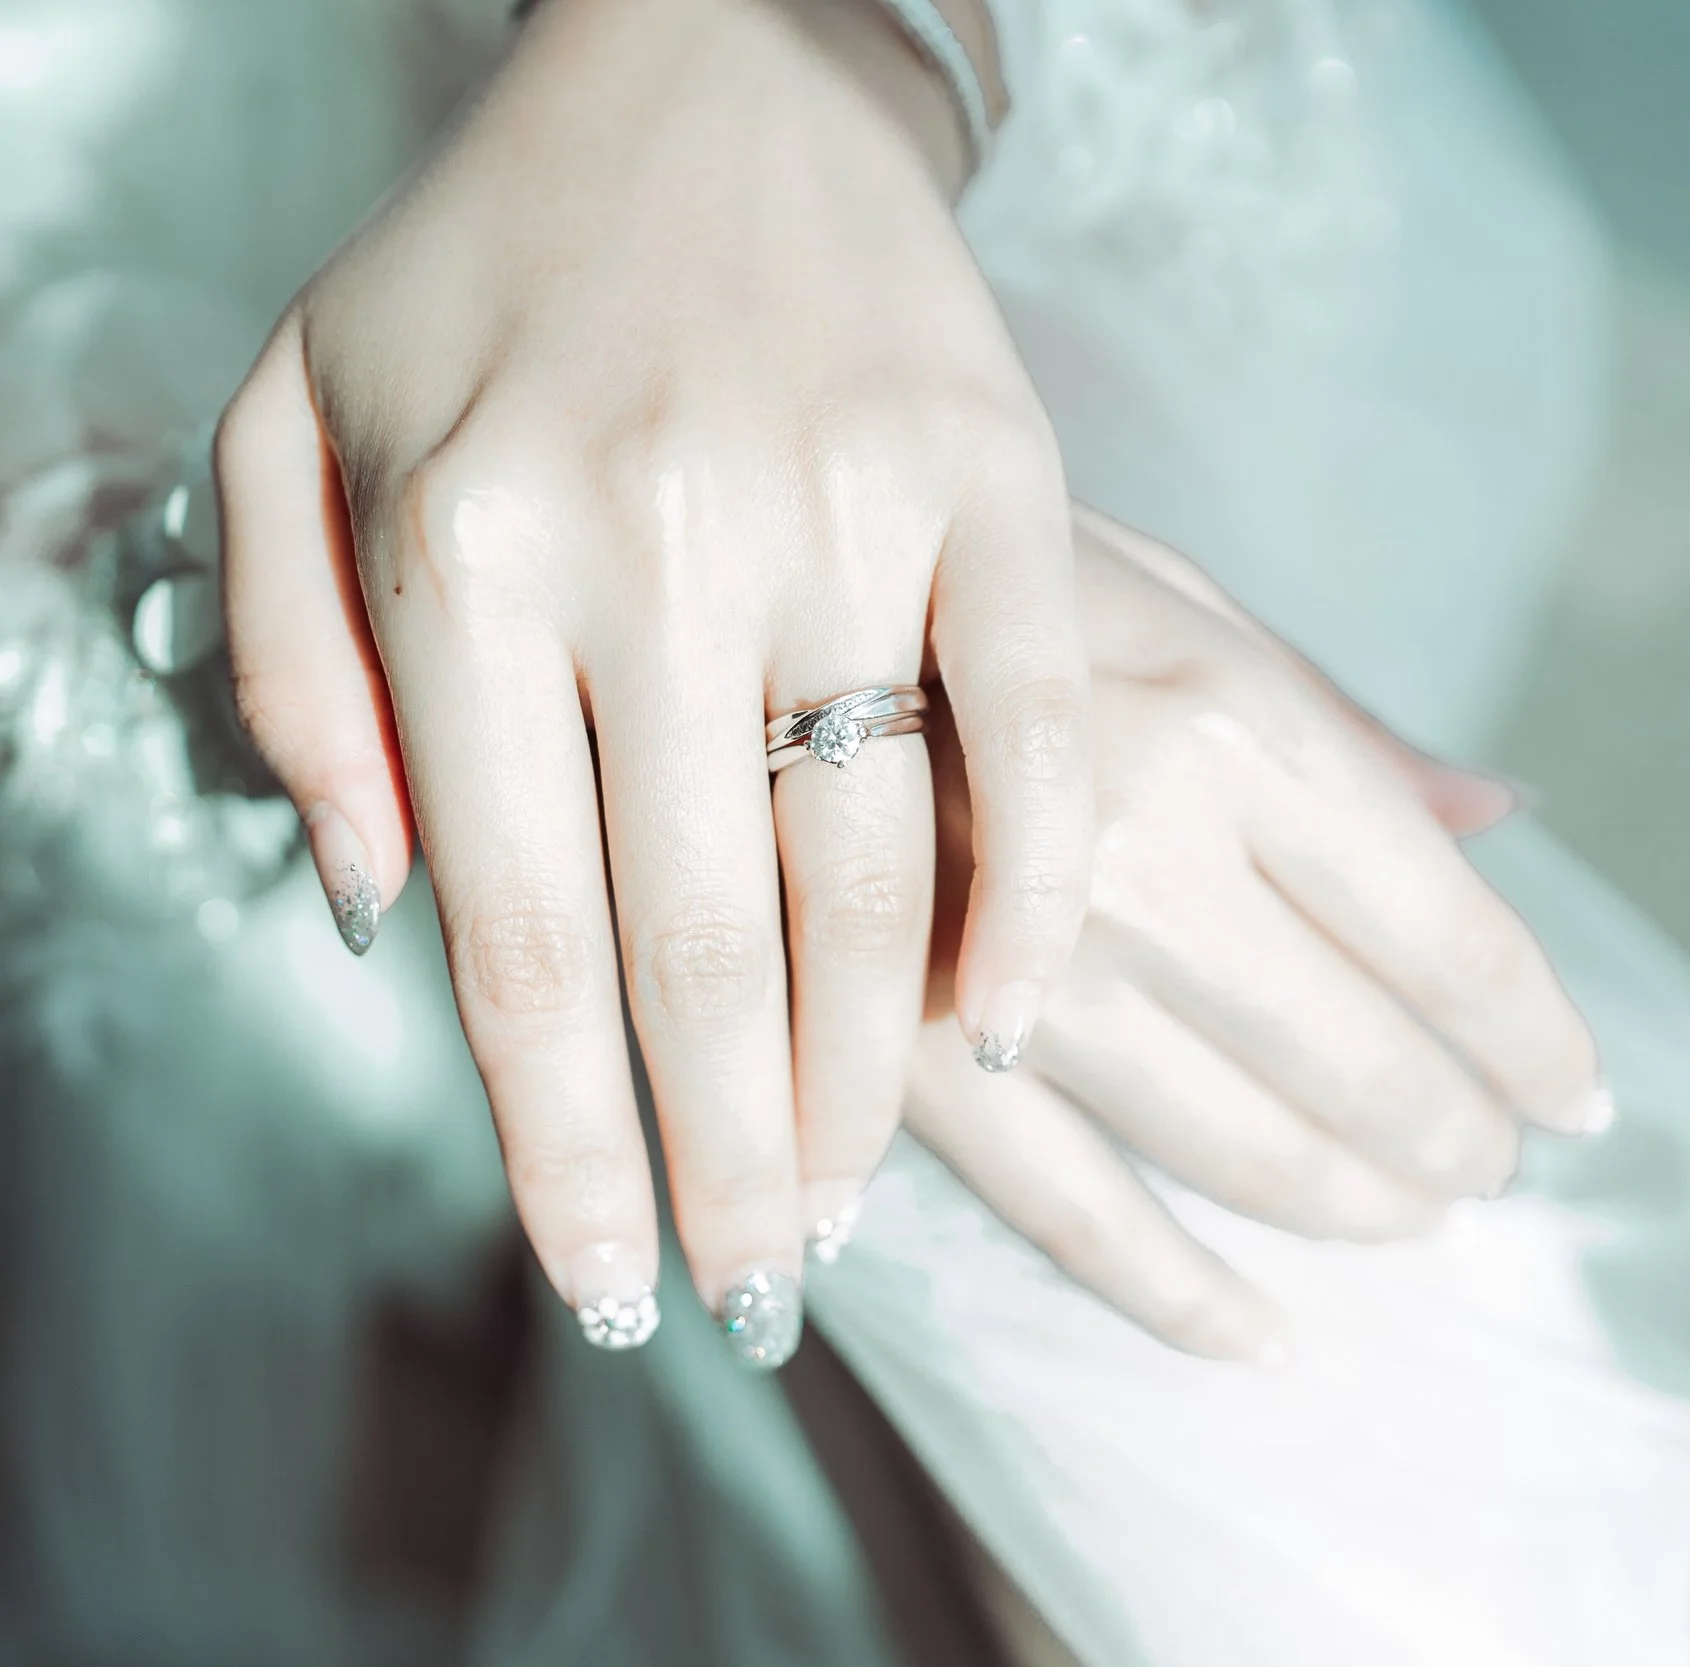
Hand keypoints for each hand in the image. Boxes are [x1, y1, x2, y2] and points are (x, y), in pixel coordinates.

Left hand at [213, 0, 1089, 1357]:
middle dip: (727, 1159)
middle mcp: (648, 546)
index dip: (567, 1141)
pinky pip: (1037, 729)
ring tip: (850, 1197)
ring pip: (864, 865)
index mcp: (458, 552)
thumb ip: (294, 677)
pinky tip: (1008, 1016)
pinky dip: (1034, 892)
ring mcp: (843, 512)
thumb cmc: (487, 260)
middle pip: (694, 940)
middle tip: (752, 1294)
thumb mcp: (293, 425)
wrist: (711, 61)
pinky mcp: (999, 478)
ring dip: (865, 1072)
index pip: (518, 932)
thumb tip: (380, 913)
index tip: (612, 1284)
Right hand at [885, 509, 1609, 1361]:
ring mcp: (1015, 975)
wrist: (727, 586)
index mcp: (1229, 724)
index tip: (1583, 1097)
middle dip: (1456, 1133)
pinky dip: (1180, 1295)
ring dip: (1352, 1204)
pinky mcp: (900, 1061)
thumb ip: (1338, 722)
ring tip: (1412, 1216)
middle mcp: (1140, 856)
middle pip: (1358, 1057)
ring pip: (1237, 1148)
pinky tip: (1260, 1335)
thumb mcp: (1174, 594)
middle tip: (1494, 1163)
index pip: (1445, 933)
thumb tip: (1507, 812)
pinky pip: (1074, 1218)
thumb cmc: (980, 577)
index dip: (1535, 1035)